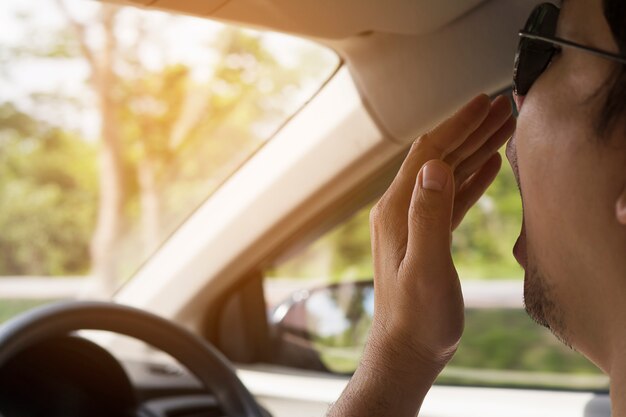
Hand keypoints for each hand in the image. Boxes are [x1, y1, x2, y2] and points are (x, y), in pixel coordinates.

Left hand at [365, 94, 514, 375]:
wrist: (406, 350)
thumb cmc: (416, 317)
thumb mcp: (426, 267)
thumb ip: (429, 216)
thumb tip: (436, 165)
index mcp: (396, 209)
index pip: (429, 152)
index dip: (457, 124)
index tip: (483, 102)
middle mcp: (400, 209)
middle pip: (439, 157)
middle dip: (470, 130)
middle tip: (501, 106)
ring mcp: (411, 222)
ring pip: (447, 174)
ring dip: (474, 150)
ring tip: (502, 128)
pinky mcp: (425, 236)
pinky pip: (450, 198)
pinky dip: (470, 178)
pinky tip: (488, 167)